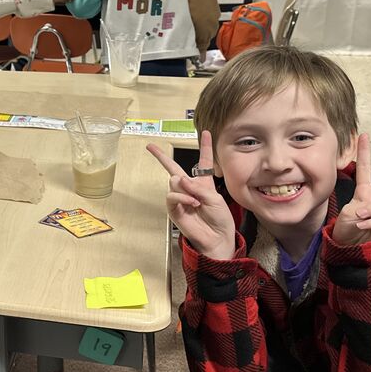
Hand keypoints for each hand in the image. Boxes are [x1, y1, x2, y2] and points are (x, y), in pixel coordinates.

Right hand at [148, 131, 237, 259]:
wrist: (217, 238)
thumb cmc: (220, 219)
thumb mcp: (215, 198)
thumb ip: (198, 187)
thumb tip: (178, 179)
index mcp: (203, 183)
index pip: (203, 162)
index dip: (206, 147)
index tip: (207, 133)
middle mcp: (189, 188)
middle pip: (173, 168)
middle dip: (161, 156)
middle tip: (150, 146)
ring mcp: (180, 198)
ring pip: (173, 182)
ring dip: (185, 189)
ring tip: (196, 201)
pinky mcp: (174, 209)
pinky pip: (171, 196)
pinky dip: (182, 197)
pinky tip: (191, 203)